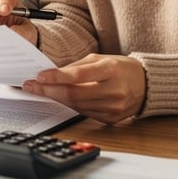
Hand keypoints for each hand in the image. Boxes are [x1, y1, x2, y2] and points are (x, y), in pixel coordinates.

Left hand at [22, 54, 146, 125]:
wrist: (147, 85)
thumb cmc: (121, 68)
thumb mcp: (102, 59)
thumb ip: (78, 67)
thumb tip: (53, 74)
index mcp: (111, 70)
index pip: (79, 75)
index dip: (57, 77)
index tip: (39, 76)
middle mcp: (113, 90)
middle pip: (74, 94)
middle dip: (49, 90)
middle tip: (31, 86)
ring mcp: (113, 108)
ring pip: (76, 105)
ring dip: (56, 99)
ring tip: (40, 91)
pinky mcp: (111, 119)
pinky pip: (84, 113)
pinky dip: (70, 106)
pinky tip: (59, 99)